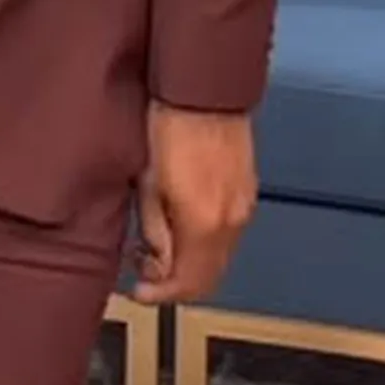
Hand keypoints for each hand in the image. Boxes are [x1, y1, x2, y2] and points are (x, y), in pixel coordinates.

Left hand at [133, 103, 255, 305]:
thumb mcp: (148, 184)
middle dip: (175, 282)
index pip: (189, 283)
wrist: (204, 91)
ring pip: (219, 258)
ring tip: (156, 245)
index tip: (138, 290)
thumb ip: (155, 230)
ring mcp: (243, 207)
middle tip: (144, 270)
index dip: (160, 294)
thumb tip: (156, 263)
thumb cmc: (169, 128)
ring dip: (190, 263)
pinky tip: (180, 225)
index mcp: (204, 223)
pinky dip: (204, 243)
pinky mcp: (247, 192)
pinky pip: (227, 235)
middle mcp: (232, 222)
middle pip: (208, 277)